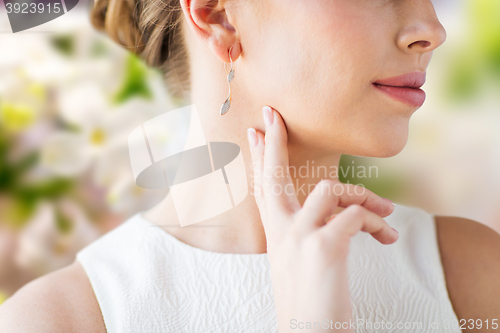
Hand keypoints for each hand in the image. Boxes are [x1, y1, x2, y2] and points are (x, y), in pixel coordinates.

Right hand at [246, 106, 398, 331]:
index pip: (263, 186)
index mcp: (276, 233)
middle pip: (273, 174)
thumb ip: (312, 228)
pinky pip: (357, 216)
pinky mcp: (323, 246)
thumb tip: (337, 205)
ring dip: (364, 198)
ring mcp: (299, 235)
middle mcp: (281, 230)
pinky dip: (378, 224)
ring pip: (331, 189)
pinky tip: (388, 238)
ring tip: (387, 215)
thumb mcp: (303, 259)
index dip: (260, 155)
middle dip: (273, 142)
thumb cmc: (312, 299)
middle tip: (273, 116)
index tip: (256, 129)